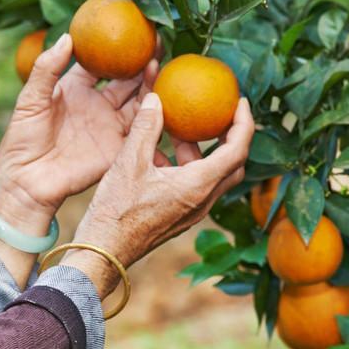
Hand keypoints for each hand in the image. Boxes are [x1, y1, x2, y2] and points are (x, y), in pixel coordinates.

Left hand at [0, 32, 161, 223]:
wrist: (27, 181)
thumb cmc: (21, 139)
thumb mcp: (29, 100)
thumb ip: (46, 69)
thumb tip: (66, 37)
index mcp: (75, 89)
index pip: (100, 63)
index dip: (115, 48)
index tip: (130, 31)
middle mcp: (97, 104)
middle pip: (127, 78)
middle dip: (143, 61)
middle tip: (157, 43)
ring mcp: (111, 125)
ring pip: (139, 100)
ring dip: (152, 83)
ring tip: (160, 64)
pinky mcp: (120, 148)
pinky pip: (144, 129)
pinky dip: (156, 115)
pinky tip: (166, 99)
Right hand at [62, 93, 254, 299]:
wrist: (105, 251)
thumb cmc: (116, 210)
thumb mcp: (128, 163)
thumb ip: (146, 128)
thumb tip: (156, 98)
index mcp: (198, 184)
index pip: (237, 150)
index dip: (244, 123)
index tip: (239, 102)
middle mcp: (203, 200)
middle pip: (233, 164)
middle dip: (231, 137)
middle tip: (221, 116)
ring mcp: (192, 211)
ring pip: (213, 176)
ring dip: (204, 152)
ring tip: (182, 132)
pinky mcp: (180, 217)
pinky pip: (196, 187)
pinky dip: (188, 167)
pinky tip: (160, 156)